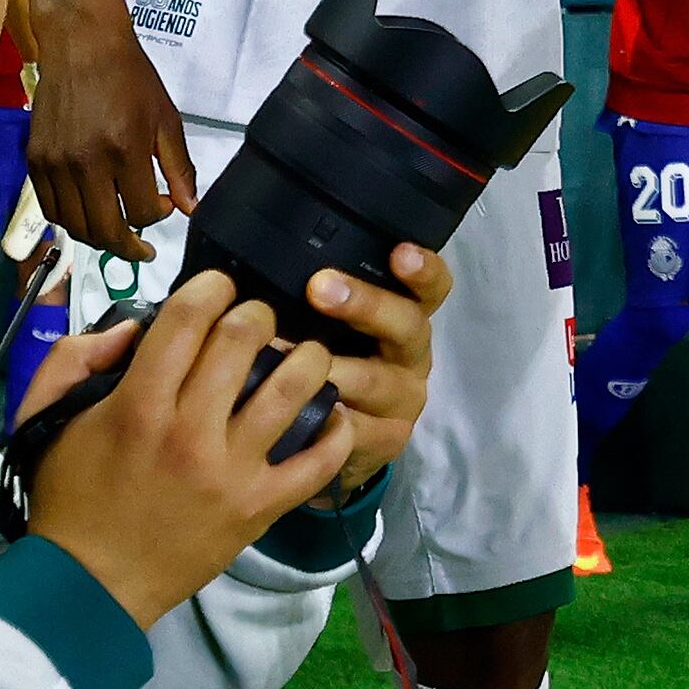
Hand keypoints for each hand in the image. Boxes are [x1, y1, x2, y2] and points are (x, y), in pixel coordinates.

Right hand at [18, 275, 352, 626]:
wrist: (89, 583)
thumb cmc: (69, 495)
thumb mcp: (44, 418)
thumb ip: (74, 357)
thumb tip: (133, 325)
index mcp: (137, 404)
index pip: (188, 317)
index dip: (212, 286)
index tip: (218, 288)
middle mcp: (189, 431)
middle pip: (246, 338)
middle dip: (257, 314)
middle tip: (256, 322)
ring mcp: (231, 471)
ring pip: (294, 387)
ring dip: (307, 356)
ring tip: (303, 354)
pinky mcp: (260, 506)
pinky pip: (320, 460)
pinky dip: (337, 430)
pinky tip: (333, 411)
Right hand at [26, 0, 196, 260]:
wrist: (82, 44)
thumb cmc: (131, 77)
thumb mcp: (166, 118)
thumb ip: (179, 167)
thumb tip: (188, 209)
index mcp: (124, 150)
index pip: (143, 213)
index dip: (158, 217)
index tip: (164, 204)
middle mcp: (85, 163)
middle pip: (105, 230)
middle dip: (128, 247)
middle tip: (141, 249)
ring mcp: (55, 164)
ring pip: (75, 226)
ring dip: (98, 238)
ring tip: (116, 232)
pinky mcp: (34, 160)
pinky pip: (51, 209)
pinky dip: (70, 220)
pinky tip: (88, 212)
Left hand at [304, 244, 451, 499]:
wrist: (324, 440)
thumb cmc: (320, 362)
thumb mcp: (324, 323)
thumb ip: (312, 291)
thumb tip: (258, 246)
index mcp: (403, 315)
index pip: (431, 286)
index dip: (422, 269)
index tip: (398, 252)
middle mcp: (411, 355)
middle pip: (408, 324)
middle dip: (366, 304)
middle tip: (320, 287)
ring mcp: (403, 400)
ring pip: (378, 380)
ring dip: (336, 367)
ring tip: (292, 358)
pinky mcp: (387, 441)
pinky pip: (358, 430)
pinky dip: (328, 420)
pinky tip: (302, 410)